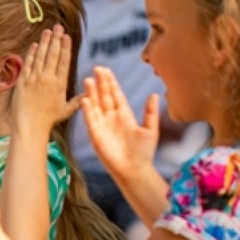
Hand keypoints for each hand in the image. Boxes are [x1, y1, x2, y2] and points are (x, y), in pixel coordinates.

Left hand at [9, 25, 79, 136]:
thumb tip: (89, 94)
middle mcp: (48, 79)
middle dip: (56, 39)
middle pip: (53, 54)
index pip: (64, 61)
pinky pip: (28, 64)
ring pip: (40, 56)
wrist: (30, 126)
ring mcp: (34, 79)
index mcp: (60, 84)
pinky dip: (31, 53)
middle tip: (58, 27)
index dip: (65, 47)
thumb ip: (78, 101)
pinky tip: (34, 45)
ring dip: (44, 42)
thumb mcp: (66, 110)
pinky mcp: (23, 81)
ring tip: (48, 31)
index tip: (67, 36)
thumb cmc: (49, 120)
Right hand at [82, 66, 158, 182]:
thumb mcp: (150, 130)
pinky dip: (88, 110)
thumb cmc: (143, 153)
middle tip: (97, 68)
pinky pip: (91, 120)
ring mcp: (103, 126)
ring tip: (88, 79)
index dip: (111, 82)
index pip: (116, 94)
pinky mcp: (96, 136)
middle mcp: (112, 118)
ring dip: (92, 93)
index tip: (106, 70)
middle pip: (104, 97)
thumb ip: (150, 112)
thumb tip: (154, 94)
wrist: (134, 170)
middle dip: (100, 83)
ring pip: (96, 105)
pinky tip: (86, 99)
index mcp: (124, 115)